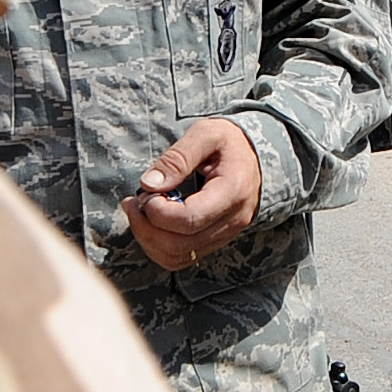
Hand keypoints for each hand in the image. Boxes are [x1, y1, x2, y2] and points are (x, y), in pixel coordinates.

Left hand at [126, 117, 261, 270]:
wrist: (256, 156)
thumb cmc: (230, 141)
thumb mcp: (206, 134)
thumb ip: (177, 157)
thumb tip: (148, 185)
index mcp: (233, 190)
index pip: (190, 219)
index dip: (159, 212)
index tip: (146, 193)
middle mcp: (233, 219)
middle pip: (180, 244)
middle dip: (146, 227)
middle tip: (135, 201)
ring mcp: (226, 234)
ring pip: (178, 256)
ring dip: (149, 239)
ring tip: (139, 211)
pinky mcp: (216, 240)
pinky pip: (182, 257)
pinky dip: (159, 246)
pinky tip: (152, 223)